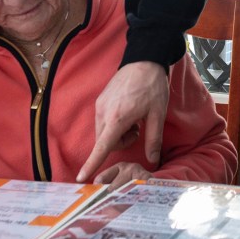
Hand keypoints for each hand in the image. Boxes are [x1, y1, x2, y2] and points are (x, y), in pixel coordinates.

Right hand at [76, 61, 168, 181]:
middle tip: (138, 130)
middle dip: (121, 143)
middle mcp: (103, 113)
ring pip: (104, 133)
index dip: (92, 164)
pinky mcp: (100, 101)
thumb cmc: (152, 87)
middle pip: (105, 142)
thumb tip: (152, 160)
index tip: (81, 178)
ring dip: (118, 134)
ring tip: (134, 119)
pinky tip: (128, 112)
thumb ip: (154, 139)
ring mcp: (99, 106)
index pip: (102, 147)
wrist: (143, 60)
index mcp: (117, 118)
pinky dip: (114, 124)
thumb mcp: (158, 114)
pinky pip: (103, 122)